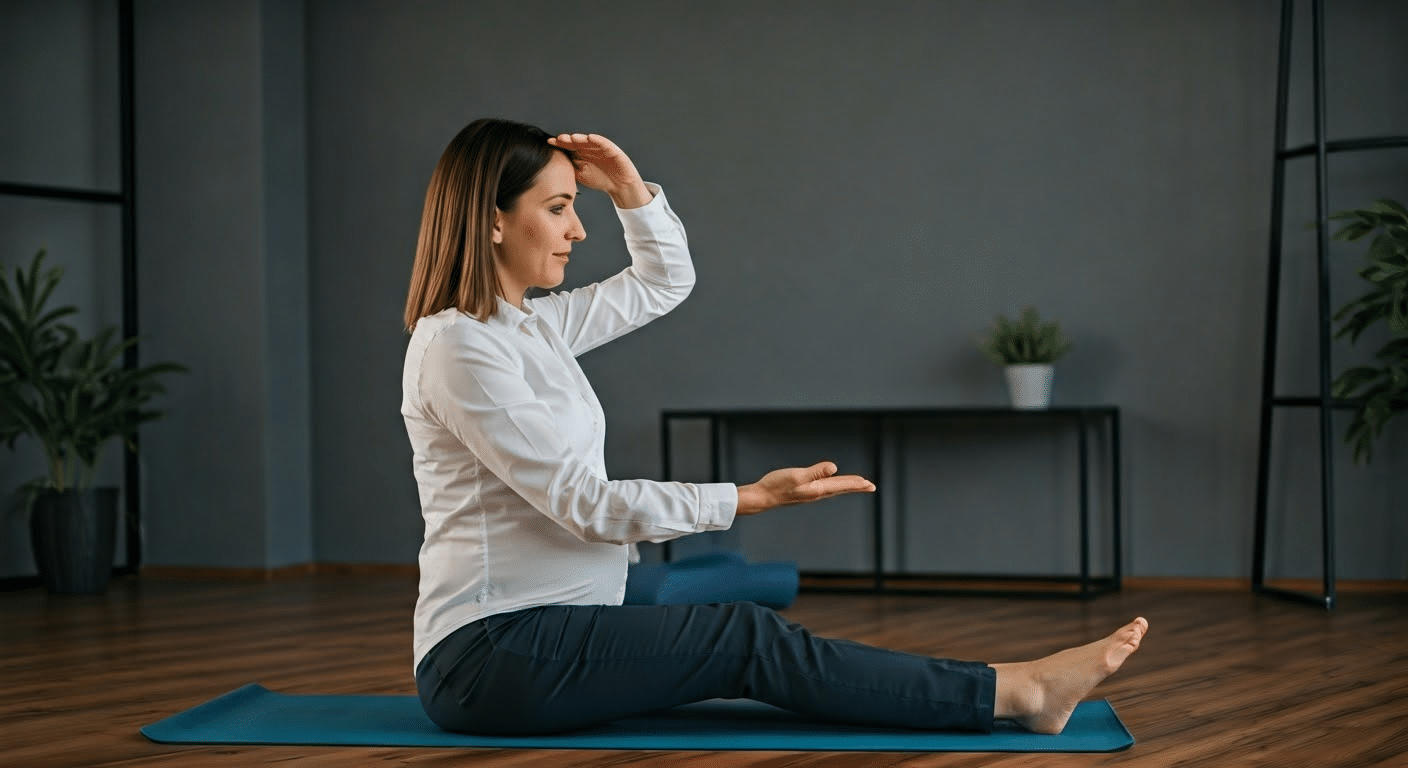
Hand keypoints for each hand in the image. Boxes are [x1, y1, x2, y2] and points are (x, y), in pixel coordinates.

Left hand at [547, 133, 651, 208]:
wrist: (620, 186)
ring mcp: (601, 148)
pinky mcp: (612, 150)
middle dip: (568, 140)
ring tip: (572, 138)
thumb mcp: (581, 175)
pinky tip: (590, 138)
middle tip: (558, 139)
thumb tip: (555, 164)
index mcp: (582, 153)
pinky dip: (598, 140)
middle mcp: (590, 148)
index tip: (550, 143)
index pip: (569, 147)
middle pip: (577, 142)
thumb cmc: (601, 179)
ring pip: (589, 141)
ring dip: (580, 138)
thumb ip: (570, 168)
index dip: (559, 144)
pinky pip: (604, 143)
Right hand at [735, 462, 876, 516]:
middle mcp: (816, 492)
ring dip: (846, 485)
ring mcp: (809, 493)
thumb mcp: (797, 476)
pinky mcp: (803, 490)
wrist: (762, 497)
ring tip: (856, 484)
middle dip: (856, 486)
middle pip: (841, 488)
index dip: (856, 484)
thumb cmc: (776, 485)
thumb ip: (815, 472)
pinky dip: (834, 484)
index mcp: (817, 489)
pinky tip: (831, 483)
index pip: (842, 485)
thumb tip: (834, 468)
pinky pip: (824, 487)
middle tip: (871, 486)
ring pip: (833, 488)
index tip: (870, 484)